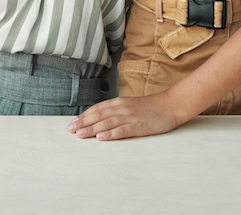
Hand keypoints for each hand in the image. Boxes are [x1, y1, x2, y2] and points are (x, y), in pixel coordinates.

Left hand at [67, 93, 183, 140]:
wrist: (170, 105)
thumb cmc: (151, 108)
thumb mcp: (131, 106)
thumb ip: (117, 111)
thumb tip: (101, 119)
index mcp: (119, 102)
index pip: (97, 109)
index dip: (84, 116)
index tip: (72, 123)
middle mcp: (122, 107)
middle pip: (98, 115)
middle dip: (83, 123)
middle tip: (70, 130)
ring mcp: (130, 116)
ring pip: (107, 122)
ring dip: (92, 129)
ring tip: (80, 135)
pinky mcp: (139, 125)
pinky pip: (122, 130)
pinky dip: (110, 134)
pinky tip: (101, 138)